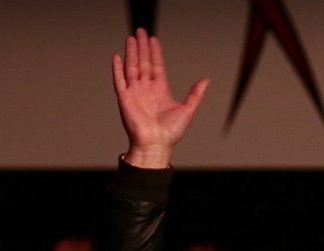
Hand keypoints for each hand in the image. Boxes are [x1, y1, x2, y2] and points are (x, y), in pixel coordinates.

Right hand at [113, 29, 208, 166]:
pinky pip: (119, 80)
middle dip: (142, 47)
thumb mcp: (187, 110)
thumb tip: (206, 80)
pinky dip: (117, 69)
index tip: (154, 40)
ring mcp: (135, 93)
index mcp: (160, 91)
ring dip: (131, 53)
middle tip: (140, 31)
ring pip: (132, 67)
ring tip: (131, 38)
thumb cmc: (170, 133)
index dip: (155, 53)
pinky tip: (117, 57)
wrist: (155, 145)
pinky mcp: (124, 98)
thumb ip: (195, 94)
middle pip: (143, 63)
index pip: (156, 66)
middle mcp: (146, 90)